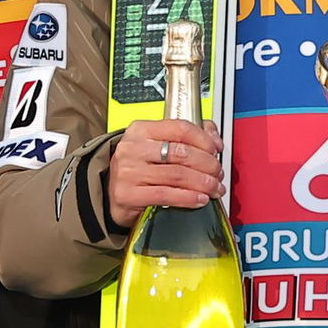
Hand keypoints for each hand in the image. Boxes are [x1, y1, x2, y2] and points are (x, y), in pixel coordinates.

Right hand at [108, 119, 224, 229]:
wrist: (110, 192)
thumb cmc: (139, 167)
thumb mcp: (156, 145)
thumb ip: (186, 136)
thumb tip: (214, 136)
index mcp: (141, 129)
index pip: (180, 128)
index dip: (204, 140)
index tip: (216, 150)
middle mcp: (133, 148)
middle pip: (182, 153)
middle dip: (208, 164)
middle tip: (218, 173)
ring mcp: (129, 171)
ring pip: (177, 175)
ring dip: (203, 183)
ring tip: (214, 188)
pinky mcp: (128, 194)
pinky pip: (166, 195)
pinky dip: (188, 198)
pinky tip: (200, 199)